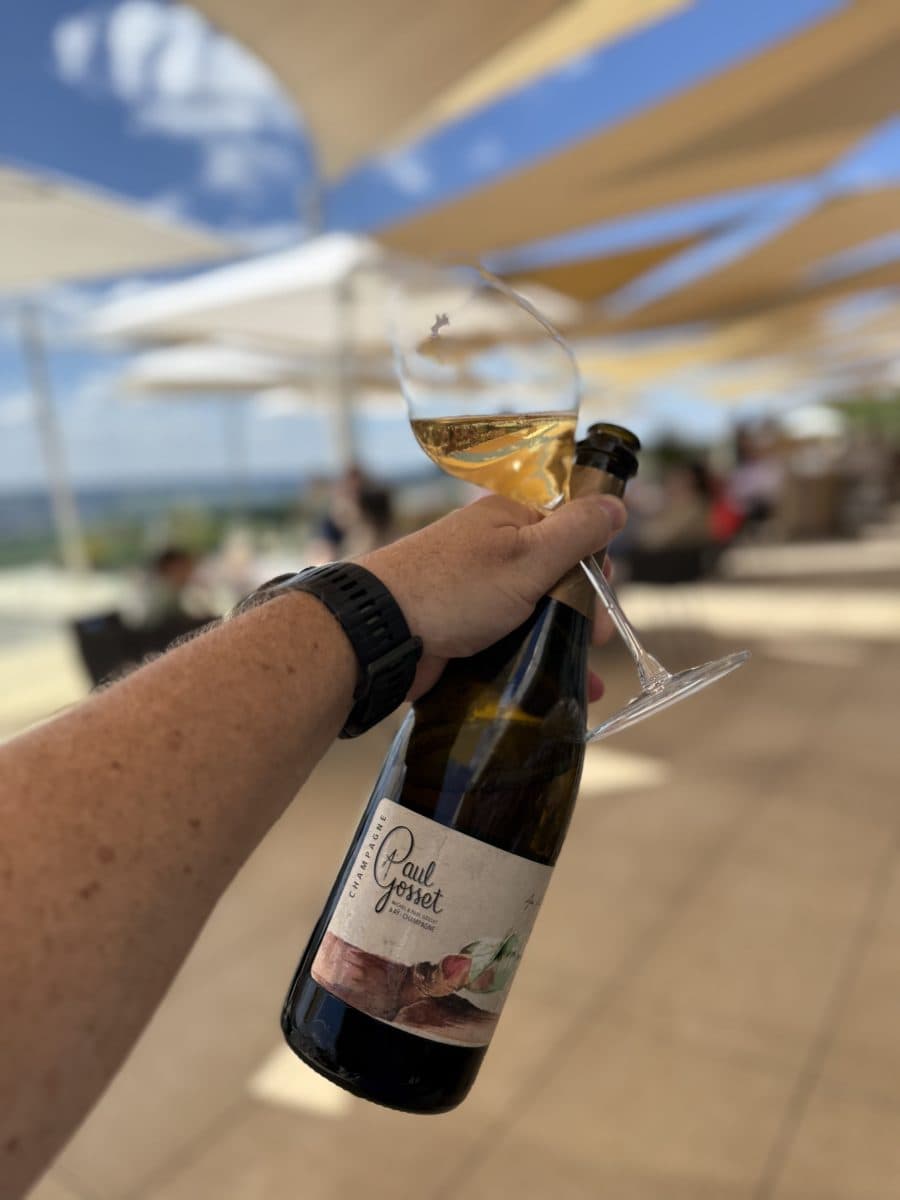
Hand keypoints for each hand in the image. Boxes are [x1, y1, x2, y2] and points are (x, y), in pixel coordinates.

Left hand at [359, 494, 626, 698]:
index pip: (570, 530)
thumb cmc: (453, 589)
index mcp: (509, 519)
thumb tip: (616, 505)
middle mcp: (494, 549)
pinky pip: (510, 639)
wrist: (379, 634)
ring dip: (564, 644)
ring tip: (585, 681)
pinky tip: (558, 688)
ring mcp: (477, 590)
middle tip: (593, 642)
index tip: (602, 599)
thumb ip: (577, 532)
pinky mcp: (463, 626)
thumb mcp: (528, 556)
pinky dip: (534, 660)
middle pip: (557, 575)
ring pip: (536, 613)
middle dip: (582, 611)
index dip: (594, 564)